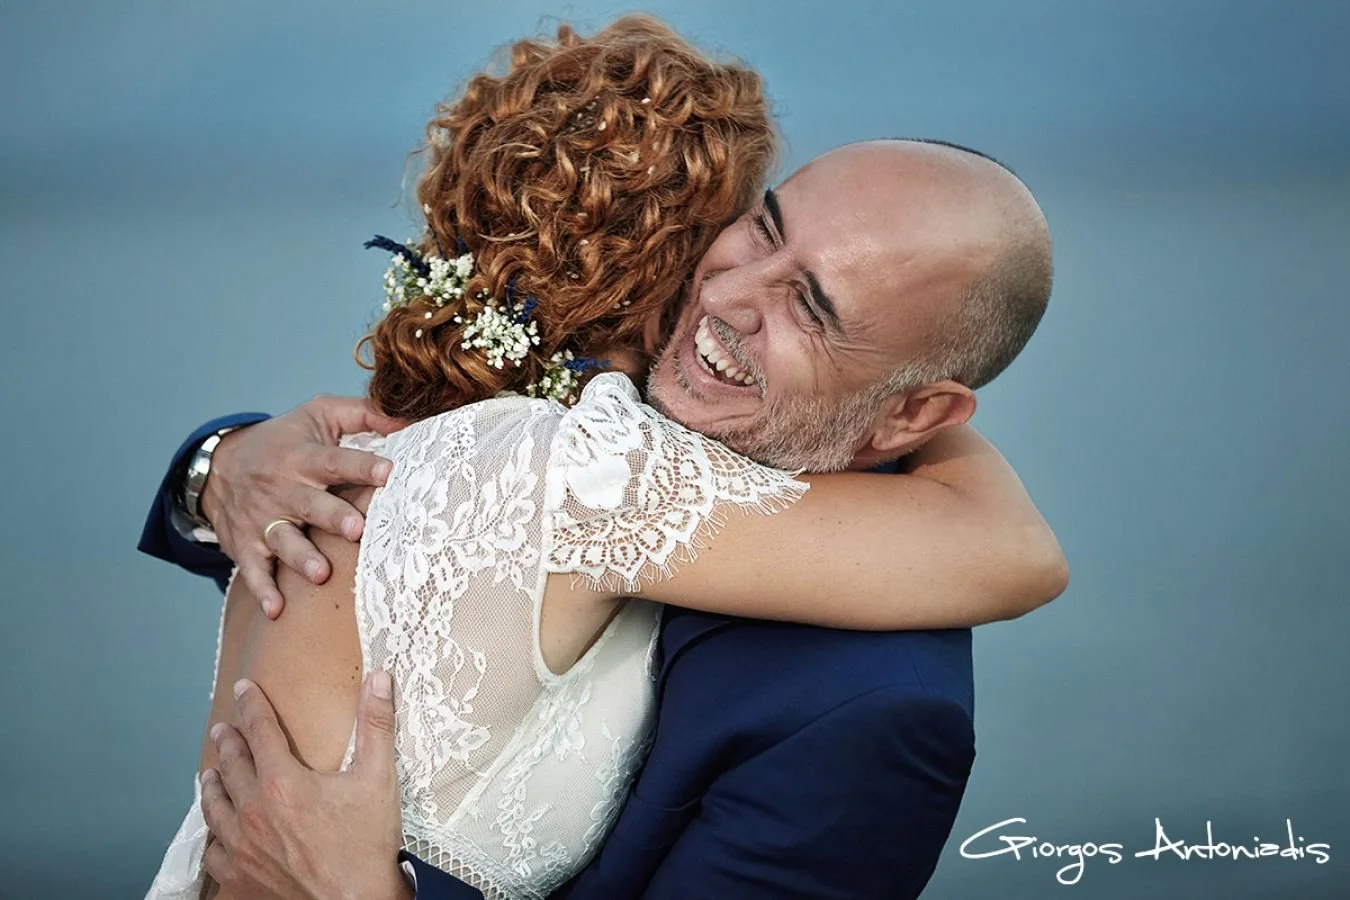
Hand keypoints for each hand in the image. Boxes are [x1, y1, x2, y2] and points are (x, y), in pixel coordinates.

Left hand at [200, 673, 410, 899]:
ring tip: (211, 774)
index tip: (244, 689)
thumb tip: (379, 679)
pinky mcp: (238, 876)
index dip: (252, 705)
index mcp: (282, 782)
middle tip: (225, 729)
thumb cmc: (366, 846)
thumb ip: (376, 724)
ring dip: (212, 784)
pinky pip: (213, 850)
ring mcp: (241, 846)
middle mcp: (252, 811)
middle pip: (231, 765)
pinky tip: (216, 831)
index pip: (259, 730)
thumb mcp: (378, 778)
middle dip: (228, 742)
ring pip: (214, 806)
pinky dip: (212, 834)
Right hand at [201, 395, 404, 616]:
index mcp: (303, 456)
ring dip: (302, 558)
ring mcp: (263, 520)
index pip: (335, 460)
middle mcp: (282, 489)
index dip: (362, 465)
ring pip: (283, 540)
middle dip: (333, 517)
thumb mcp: (320, 414)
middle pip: (310, 504)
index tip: (389, 472)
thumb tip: (410, 421)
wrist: (219, 466)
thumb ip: (365, 414)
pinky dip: (263, 591)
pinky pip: (253, 571)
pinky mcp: (247, 546)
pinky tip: (276, 611)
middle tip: (357, 529)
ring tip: (321, 574)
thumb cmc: (285, 439)